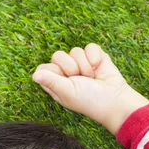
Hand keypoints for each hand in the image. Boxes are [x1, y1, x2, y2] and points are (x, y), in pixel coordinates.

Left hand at [32, 44, 148, 134]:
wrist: (114, 99)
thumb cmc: (88, 101)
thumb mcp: (67, 92)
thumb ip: (51, 81)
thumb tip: (34, 75)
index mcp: (55, 83)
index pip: (43, 67)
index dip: (52, 70)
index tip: (63, 79)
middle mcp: (65, 72)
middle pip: (58, 55)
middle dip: (71, 67)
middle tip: (80, 80)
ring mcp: (79, 62)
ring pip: (75, 50)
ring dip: (85, 65)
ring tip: (91, 78)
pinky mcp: (93, 56)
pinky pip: (89, 47)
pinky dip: (95, 57)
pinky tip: (98, 68)